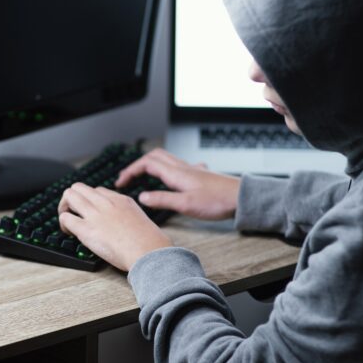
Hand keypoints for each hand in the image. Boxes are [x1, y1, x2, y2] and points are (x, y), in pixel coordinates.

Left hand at [58, 183, 171, 271]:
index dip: (90, 200)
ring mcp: (95, 214)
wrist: (148, 251)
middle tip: (73, 213)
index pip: (98, 190)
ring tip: (68, 221)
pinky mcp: (86, 229)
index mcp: (121, 200)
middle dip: (72, 199)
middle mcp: (106, 203)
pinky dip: (63, 224)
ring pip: (69, 195)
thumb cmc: (149, 242)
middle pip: (79, 187)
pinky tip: (69, 232)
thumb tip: (123, 227)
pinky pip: (65, 218)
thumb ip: (128, 218)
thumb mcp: (140, 220)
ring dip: (64, 207)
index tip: (91, 212)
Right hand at [115, 148, 239, 219]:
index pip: (146, 164)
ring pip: (166, 160)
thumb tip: (141, 197)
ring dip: (151, 165)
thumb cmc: (217, 201)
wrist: (241, 197)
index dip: (130, 171)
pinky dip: (166, 169)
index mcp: (176, 173)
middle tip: (128, 177)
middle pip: (154, 157)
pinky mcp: (199, 175)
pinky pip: (178, 166)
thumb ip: (162, 200)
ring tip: (143, 176)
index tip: (120, 181)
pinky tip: (172, 177)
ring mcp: (192, 170)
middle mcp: (182, 168)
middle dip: (137, 164)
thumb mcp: (185, 205)